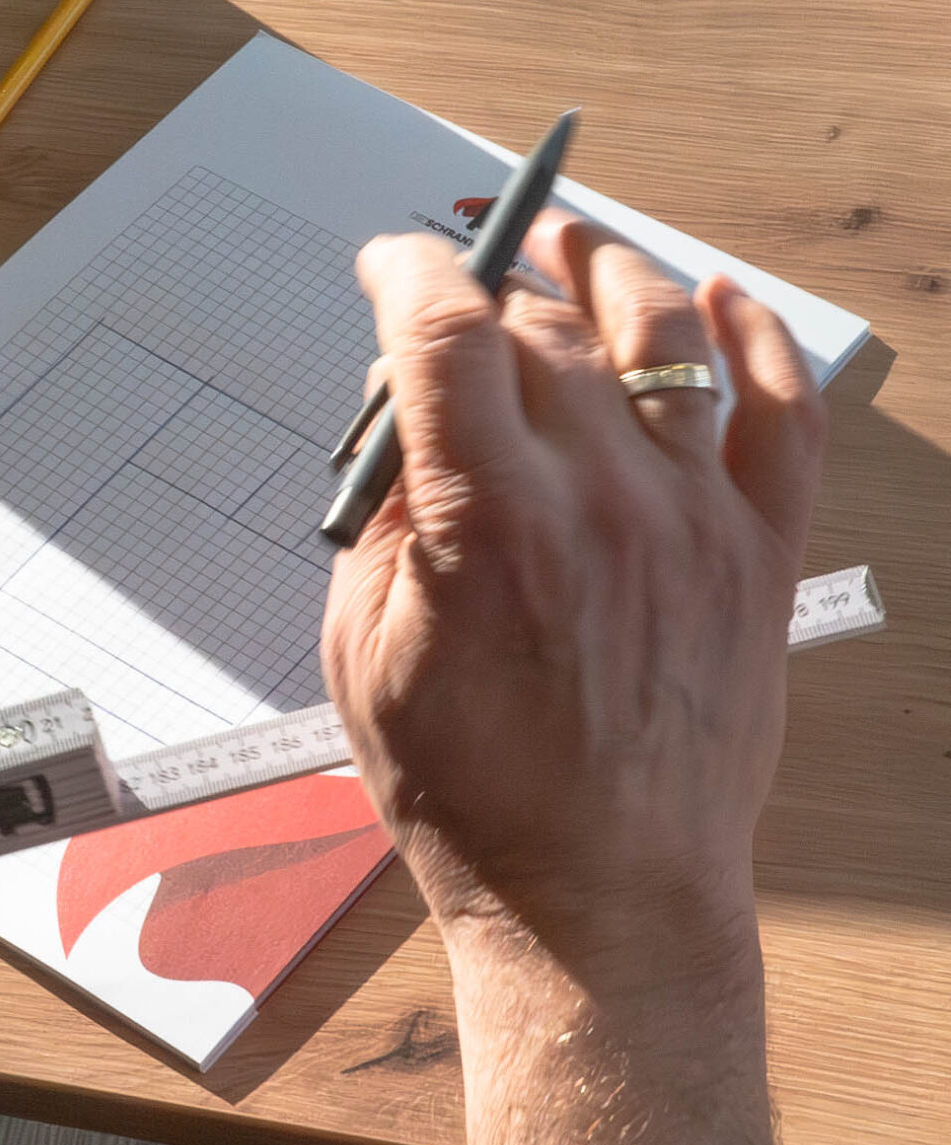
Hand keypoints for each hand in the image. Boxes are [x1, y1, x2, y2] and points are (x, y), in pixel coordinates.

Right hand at [319, 216, 825, 973]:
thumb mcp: (361, 652)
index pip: (446, 331)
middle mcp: (601, 501)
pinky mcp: (760, 555)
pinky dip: (755, 339)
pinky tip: (721, 299)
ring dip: (610, 271)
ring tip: (575, 245)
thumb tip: (401, 414)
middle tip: (466, 281)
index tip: (389, 262)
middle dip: (492, 284)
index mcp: (487, 525)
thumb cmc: (471, 796)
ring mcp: (695, 521)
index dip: (407, 270)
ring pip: (663, 336)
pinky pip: (783, 412)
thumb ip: (377, 519)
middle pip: (545, 328)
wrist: (600, 899)